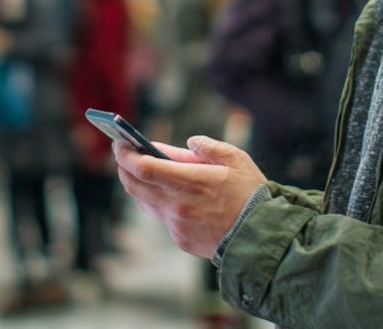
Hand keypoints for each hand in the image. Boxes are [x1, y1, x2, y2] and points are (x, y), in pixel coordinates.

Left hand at [114, 136, 266, 258]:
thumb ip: (208, 147)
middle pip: (134, 185)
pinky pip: (163, 216)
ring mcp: (176, 225)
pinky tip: (175, 194)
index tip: (119, 143)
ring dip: (142, 185)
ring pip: (145, 202)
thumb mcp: (235, 159)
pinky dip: (163, 202)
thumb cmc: (251, 194)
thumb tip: (188, 143)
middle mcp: (177, 205)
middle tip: (126, 154)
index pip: (142, 167)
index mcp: (189, 182)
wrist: (262, 236)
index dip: (125, 154)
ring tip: (150, 171)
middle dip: (125, 167)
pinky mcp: (181, 239)